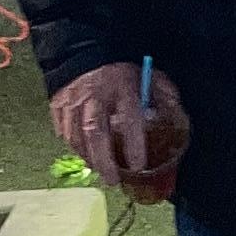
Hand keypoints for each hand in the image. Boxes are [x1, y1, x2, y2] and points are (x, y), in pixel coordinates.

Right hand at [51, 60, 188, 193]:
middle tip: (113, 181)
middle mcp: (94, 94)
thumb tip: (179, 120)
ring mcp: (72, 100)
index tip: (139, 166)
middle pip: (95, 133)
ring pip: (76, 136)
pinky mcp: (57, 105)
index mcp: (122, 86)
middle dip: (104, 161)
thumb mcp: (150, 77)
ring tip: (100, 170)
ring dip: (88, 157)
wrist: (85, 54)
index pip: (129, 118)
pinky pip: (63, 132)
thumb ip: (165, 97)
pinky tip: (85, 154)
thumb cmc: (123, 73)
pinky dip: (74, 147)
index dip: (133, 144)